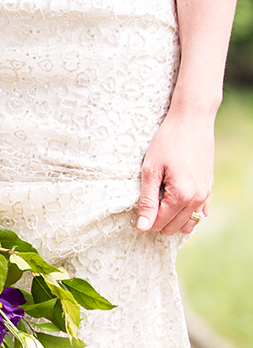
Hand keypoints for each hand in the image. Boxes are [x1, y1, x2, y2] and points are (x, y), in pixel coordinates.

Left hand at [136, 107, 214, 235]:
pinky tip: (176, 200)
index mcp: (182, 196)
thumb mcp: (150, 170)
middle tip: (148, 199)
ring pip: (188, 224)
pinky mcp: (209, 188)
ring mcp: (206, 194)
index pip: (159, 223)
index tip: (137, 206)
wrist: (192, 120)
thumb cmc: (168, 141)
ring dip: (173, 219)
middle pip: (173, 227)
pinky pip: (201, 213)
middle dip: (158, 219)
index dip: (145, 218)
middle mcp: (197, 199)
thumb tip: (142, 226)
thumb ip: (147, 201)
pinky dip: (187, 213)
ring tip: (161, 200)